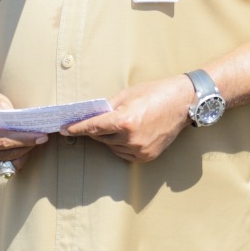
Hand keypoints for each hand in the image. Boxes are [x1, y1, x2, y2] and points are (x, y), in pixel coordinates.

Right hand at [0, 91, 46, 175]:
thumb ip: (13, 119)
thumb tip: (34, 128)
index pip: (7, 141)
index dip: (26, 140)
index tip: (42, 137)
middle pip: (11, 153)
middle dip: (29, 145)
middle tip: (42, 137)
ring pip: (11, 162)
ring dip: (25, 152)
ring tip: (34, 141)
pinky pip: (7, 167)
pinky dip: (17, 159)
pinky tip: (24, 149)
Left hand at [61, 76, 194, 162]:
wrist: (184, 102)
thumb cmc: (156, 93)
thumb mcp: (128, 94)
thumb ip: (108, 107)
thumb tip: (92, 116)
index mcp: (125, 121)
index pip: (94, 127)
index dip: (77, 128)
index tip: (65, 130)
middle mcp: (132, 139)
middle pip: (102, 138)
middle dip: (98, 129)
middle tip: (101, 119)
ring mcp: (140, 150)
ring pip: (112, 147)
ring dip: (111, 138)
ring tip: (124, 123)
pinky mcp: (147, 157)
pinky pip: (125, 153)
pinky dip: (122, 145)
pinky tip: (130, 133)